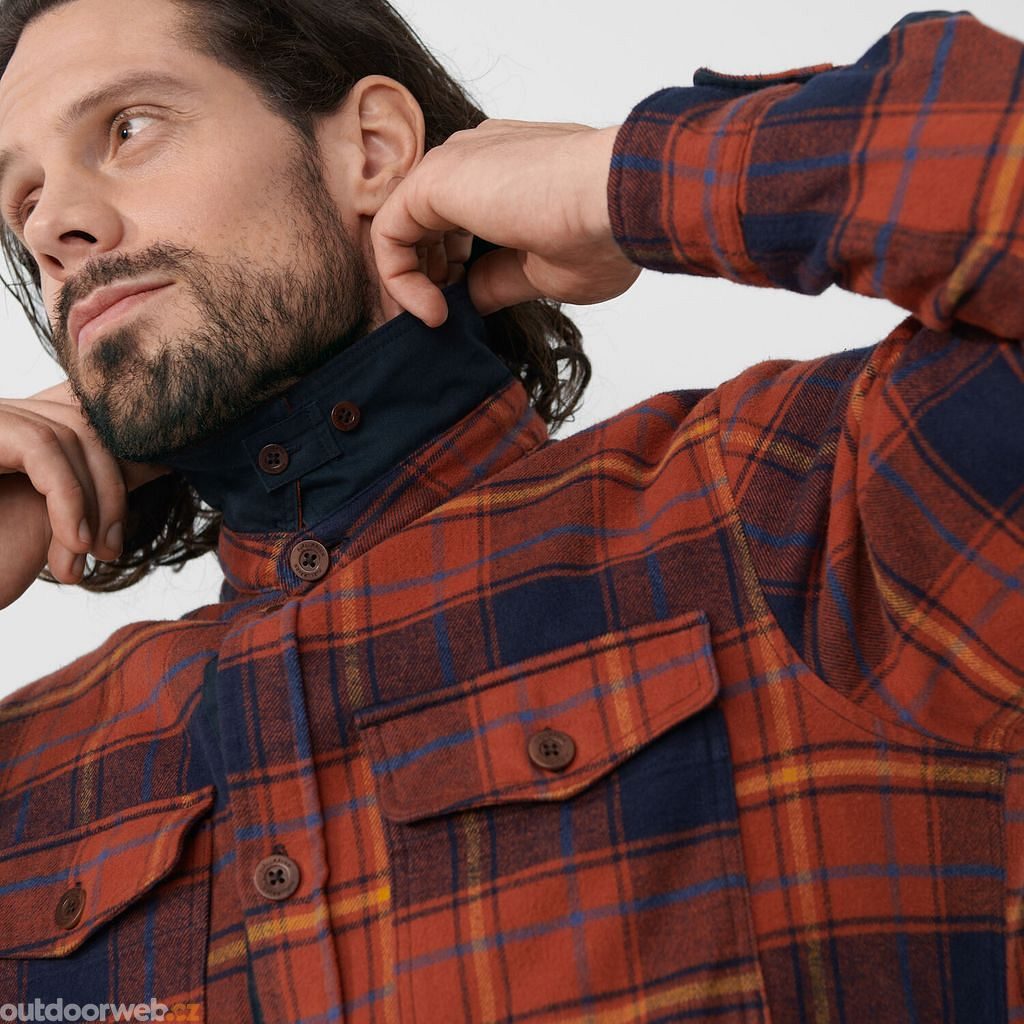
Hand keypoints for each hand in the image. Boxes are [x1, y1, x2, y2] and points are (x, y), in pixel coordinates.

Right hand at [0, 381, 167, 609]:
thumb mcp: (46, 520)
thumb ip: (87, 486)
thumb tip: (159, 460)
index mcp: (12, 433)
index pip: (82, 424)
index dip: (114, 469)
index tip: (123, 528)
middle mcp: (1, 416)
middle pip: (82, 425)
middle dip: (111, 489)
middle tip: (112, 551)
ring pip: (68, 435)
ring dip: (94, 501)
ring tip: (94, 556)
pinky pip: (43, 449)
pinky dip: (70, 499)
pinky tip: (75, 545)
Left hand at [371, 120, 640, 325]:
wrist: (619, 204)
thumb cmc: (604, 236)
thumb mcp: (545, 274)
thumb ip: (499, 281)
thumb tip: (470, 297)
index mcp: (509, 172)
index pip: (457, 221)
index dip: (451, 273)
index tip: (459, 313)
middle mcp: (477, 158)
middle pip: (425, 222)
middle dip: (425, 278)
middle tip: (439, 321)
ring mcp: (455, 163)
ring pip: (402, 226)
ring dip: (409, 282)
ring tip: (433, 322)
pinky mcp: (433, 179)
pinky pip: (389, 233)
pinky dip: (399, 279)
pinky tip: (432, 311)